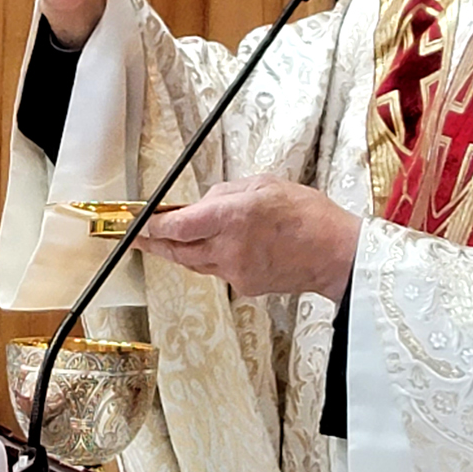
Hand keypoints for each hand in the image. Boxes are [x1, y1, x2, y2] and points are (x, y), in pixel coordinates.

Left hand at [135, 178, 360, 300]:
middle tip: (137, 237)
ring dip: (178, 252)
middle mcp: (228, 247)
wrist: (336, 255)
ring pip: (193, 262)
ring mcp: (235, 271)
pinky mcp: (244, 286)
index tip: (139, 220)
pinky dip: (210, 260)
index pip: (177, 225)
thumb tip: (200, 203)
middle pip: (176, 249)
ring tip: (165, 241)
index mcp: (232, 216)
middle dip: (154, 242)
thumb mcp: (264, 185)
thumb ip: (226, 193)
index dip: (152, 224)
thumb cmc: (308, 215)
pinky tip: (215, 249)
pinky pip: (216, 271)